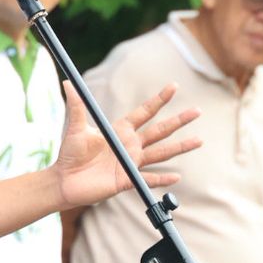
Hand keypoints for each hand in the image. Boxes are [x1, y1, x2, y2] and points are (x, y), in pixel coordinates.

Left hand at [51, 81, 201, 209]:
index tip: (174, 86)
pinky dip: (162, 179)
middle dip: (178, 121)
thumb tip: (68, 82)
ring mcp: (130, 163)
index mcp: (120, 130)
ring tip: (199, 140)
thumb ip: (76, 106)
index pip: (144, 112)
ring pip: (160, 153)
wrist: (64, 181)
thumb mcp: (75, 128)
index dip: (159, 99)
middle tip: (197, 111)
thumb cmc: (70, 154)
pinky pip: (148, 179)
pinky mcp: (126, 180)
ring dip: (180, 147)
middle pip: (160, 131)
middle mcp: (130, 145)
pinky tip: (176, 177)